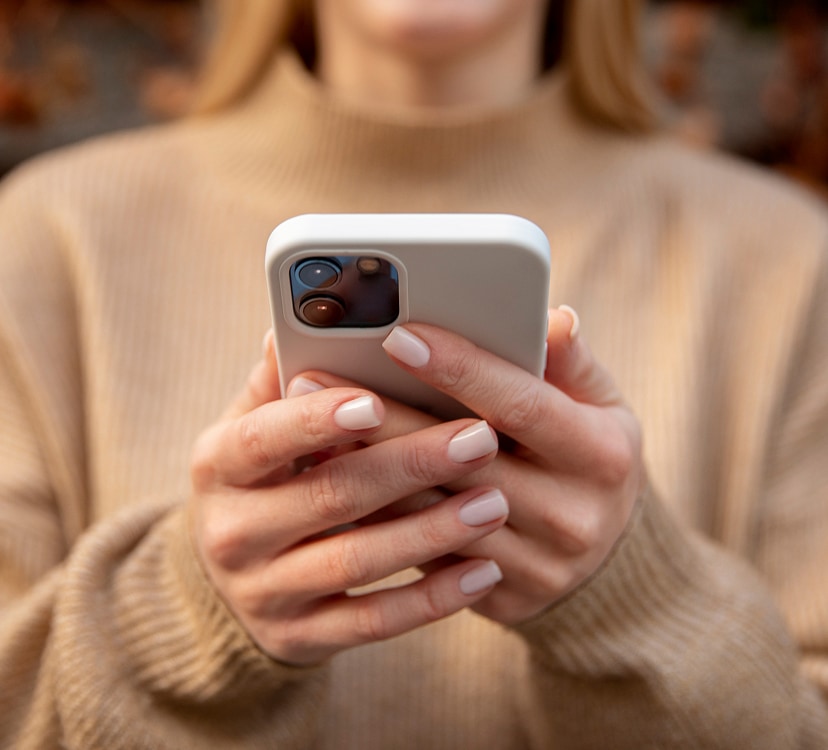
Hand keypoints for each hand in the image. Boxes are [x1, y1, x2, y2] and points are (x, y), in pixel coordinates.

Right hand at [188, 335, 508, 664]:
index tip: (377, 401)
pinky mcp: (297, 637)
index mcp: (218, 464)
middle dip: (408, 466)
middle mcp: (230, 531)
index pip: (262, 438)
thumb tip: (304, 312)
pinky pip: (371, 622)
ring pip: (355, 562)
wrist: (237, 579)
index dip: (317, 420)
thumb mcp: (255, 427)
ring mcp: (262, 591)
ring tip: (494, 502)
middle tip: (479, 439)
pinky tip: (481, 573)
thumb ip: (281, 378)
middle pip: (328, 495)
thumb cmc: (264, 478)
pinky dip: (429, 598)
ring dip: (431, 532)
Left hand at [312, 308, 644, 624]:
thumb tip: (552, 318)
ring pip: (434, 515)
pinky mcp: (507, 599)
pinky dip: (380, 519)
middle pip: (461, 462)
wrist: (607, 556)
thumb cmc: (591, 457)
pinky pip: (428, 558)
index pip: (521, 404)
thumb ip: (572, 363)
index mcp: (602, 456)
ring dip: (366, 471)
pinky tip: (337, 483)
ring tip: (309, 431)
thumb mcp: (600, 406)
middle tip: (316, 380)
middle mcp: (575, 517)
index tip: (399, 336)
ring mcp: (540, 567)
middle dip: (385, 418)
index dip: (460, 369)